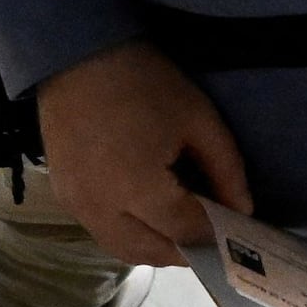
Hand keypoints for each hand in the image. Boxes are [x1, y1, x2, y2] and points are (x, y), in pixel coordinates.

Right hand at [35, 43, 248, 268]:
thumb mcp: (198, 119)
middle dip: (188, 249)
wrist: (75, 54)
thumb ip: (226, 170)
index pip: (187, 231)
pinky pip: (102, 233)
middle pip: (155, 252)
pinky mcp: (63, 198)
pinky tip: (148, 216)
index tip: (237, 227)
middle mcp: (103, 210)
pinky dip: (130, 235)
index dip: (216, 233)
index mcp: (139, 189)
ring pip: (125, 251)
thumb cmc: (143, 81)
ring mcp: (78, 207)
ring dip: (157, 248)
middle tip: (213, 234)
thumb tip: (242, 210)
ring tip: (181, 230)